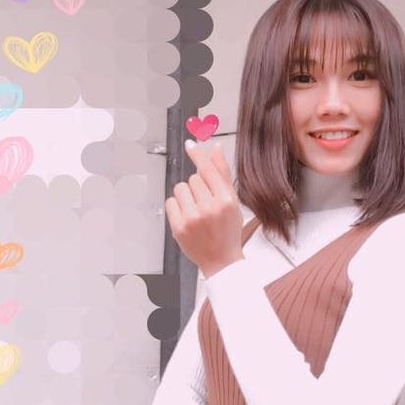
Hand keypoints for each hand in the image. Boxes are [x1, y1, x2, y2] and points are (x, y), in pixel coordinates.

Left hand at [165, 139, 244, 277]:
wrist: (221, 261)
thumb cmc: (228, 231)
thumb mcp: (233, 202)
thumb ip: (223, 174)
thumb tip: (215, 148)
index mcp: (227, 200)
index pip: (208, 170)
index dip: (198, 155)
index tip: (190, 144)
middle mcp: (210, 208)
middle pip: (194, 178)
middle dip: (198, 188)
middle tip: (206, 204)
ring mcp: (193, 218)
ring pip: (181, 188)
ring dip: (186, 196)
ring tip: (197, 211)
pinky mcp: (179, 226)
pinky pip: (171, 202)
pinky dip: (177, 207)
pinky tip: (187, 218)